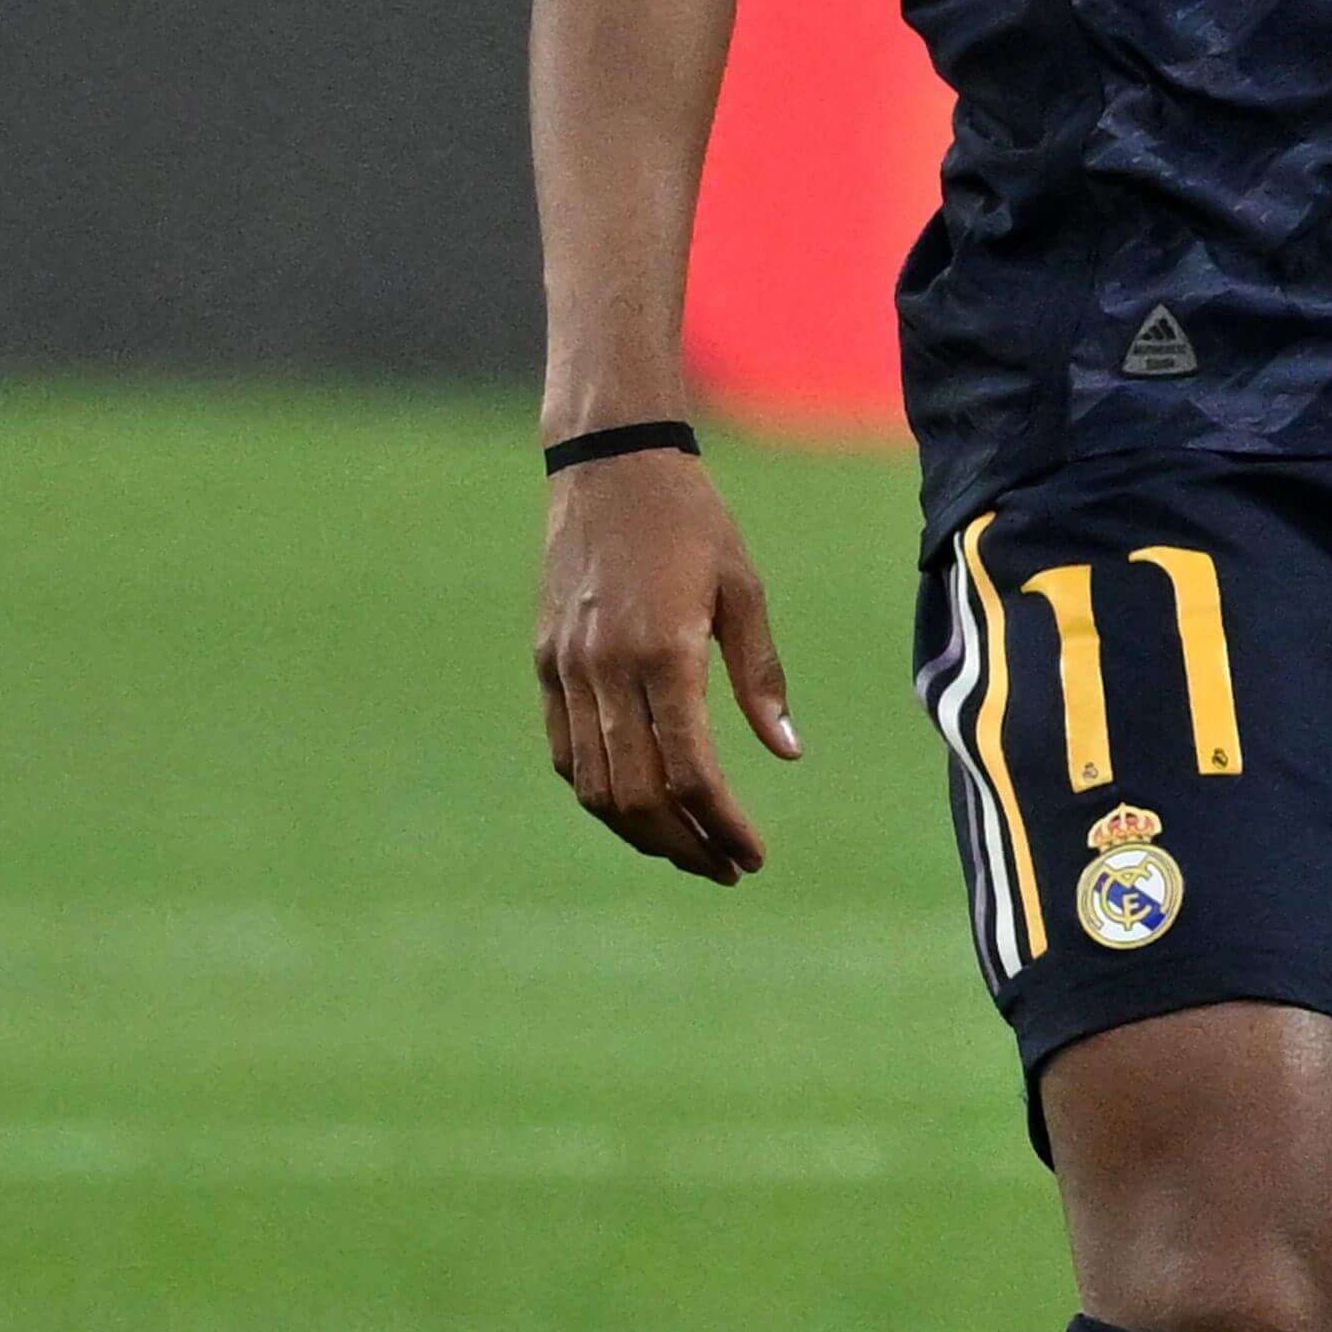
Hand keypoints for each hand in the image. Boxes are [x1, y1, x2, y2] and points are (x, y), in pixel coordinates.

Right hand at [540, 446, 801, 881]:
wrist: (609, 462)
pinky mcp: (546, 662)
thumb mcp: (744, 590)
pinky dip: (600, 790)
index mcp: (664, 652)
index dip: (722, 824)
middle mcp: (606, 669)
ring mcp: (566, 669)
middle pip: (638, 794)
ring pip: (594, 784)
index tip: (753, 855)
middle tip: (726, 868)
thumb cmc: (692, 520)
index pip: (691, 771)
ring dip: (641, 830)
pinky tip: (639, 803)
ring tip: (688, 849)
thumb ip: (761, 676)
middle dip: (684, 845)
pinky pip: (565, 750)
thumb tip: (786, 753)